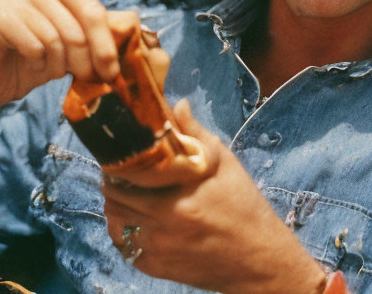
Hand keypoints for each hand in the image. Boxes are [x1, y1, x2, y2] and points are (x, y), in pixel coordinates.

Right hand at [0, 0, 121, 120]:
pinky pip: (32, 42)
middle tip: (87, 77)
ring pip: (56, 35)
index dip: (105, 42)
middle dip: (88, 57)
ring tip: (49, 71)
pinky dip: (37, 61)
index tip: (112, 72)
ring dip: (58, 63)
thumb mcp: (73, 50)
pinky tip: (29, 64)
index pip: (94, 9)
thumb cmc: (33, 64)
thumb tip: (136, 27)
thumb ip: (99, 35)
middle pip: (79, 23)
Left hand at [102, 99, 327, 293]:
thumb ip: (196, 134)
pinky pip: (124, 244)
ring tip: (132, 194)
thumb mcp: (225, 164)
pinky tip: (140, 219)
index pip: (127, 174)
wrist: (257, 258)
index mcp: (180, 195)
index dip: (120, 161)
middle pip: (114, 197)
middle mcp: (164, 223)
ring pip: (115, 221)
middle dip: (115, 182)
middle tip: (125, 172)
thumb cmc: (243, 205)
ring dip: (117, 205)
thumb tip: (178, 103)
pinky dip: (126, 229)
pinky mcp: (154, 267)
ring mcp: (156, 248)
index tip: (125, 153)